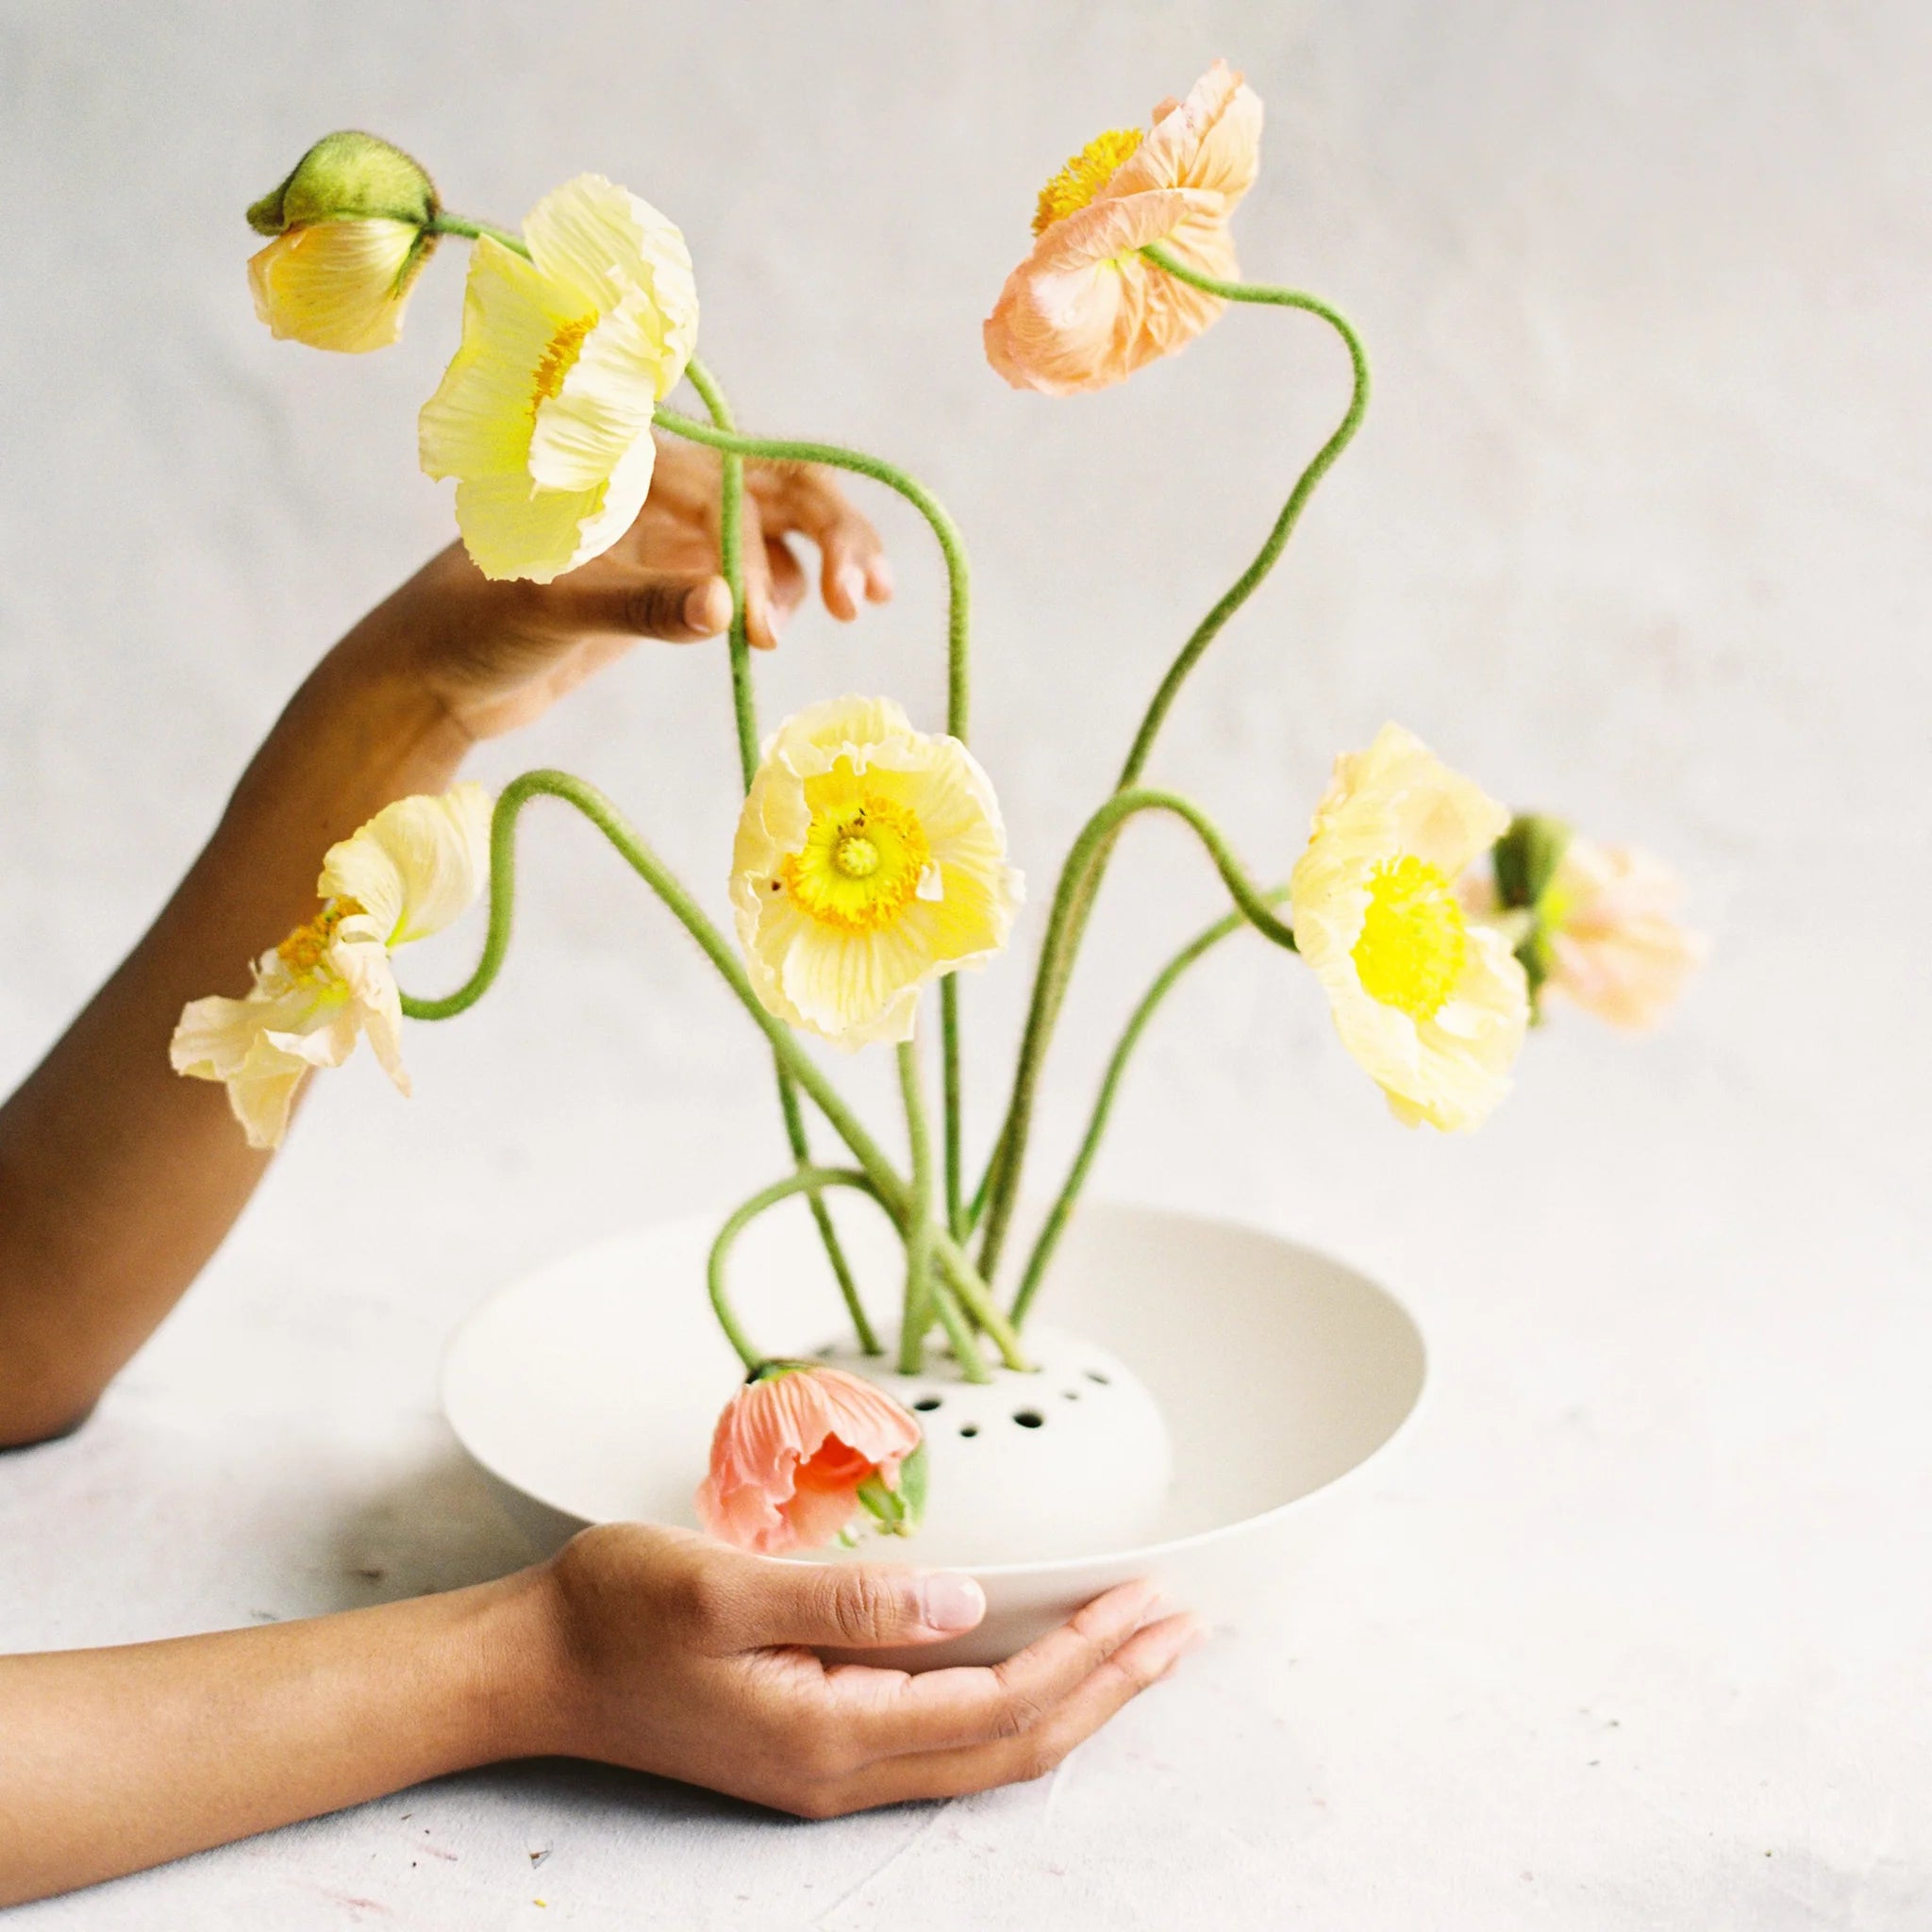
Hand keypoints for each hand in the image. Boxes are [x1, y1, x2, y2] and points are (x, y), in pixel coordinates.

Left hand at [361, 436, 893, 741]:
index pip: (735, 485)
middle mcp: (657, 489)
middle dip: (835, 533)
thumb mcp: (550, 613)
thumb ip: (638, 607)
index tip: (762, 629)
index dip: (765, 549)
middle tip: (870, 596)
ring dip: (820, 564)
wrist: (431, 678)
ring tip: (848, 611)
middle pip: (781, 488)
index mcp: (626, 468)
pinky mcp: (671, 581)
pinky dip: (782, 595)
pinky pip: (752, 574)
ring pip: (778, 531)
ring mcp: (669, 535)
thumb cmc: (468, 629)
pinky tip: (778, 629)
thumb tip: (725, 608)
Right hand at [528, 1524, 1199, 1816]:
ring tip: (1140, 1649)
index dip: (1089, 1657)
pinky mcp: (817, 1747)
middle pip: (1016, 1746)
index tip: (1155, 1605)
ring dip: (1075, 1699)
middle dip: (1110, 1687)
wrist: (534, 1666)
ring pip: (988, 1752)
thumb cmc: (616, 1612)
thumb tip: (968, 1602)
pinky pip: (947, 1740)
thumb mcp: (724, 1585)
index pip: (1000, 1706)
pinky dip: (1016, 1704)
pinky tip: (1038, 1666)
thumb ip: (848, 1599)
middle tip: (1183, 1629)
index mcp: (829, 1731)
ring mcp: (830, 1767)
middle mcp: (842, 1769)